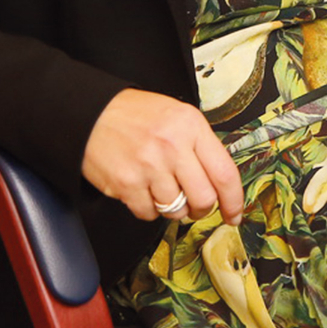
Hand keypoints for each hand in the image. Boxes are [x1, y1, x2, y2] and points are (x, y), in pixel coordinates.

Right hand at [83, 88, 244, 225]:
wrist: (91, 113)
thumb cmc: (135, 115)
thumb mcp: (177, 115)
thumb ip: (200, 144)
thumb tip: (221, 181)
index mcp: (191, 126)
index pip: (225, 173)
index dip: (234, 201)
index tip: (235, 214)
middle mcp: (173, 146)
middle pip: (204, 199)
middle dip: (202, 209)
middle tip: (195, 205)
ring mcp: (149, 167)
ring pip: (176, 210)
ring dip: (173, 207)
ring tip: (162, 188)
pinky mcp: (127, 184)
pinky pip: (149, 213)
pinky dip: (148, 208)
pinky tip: (142, 189)